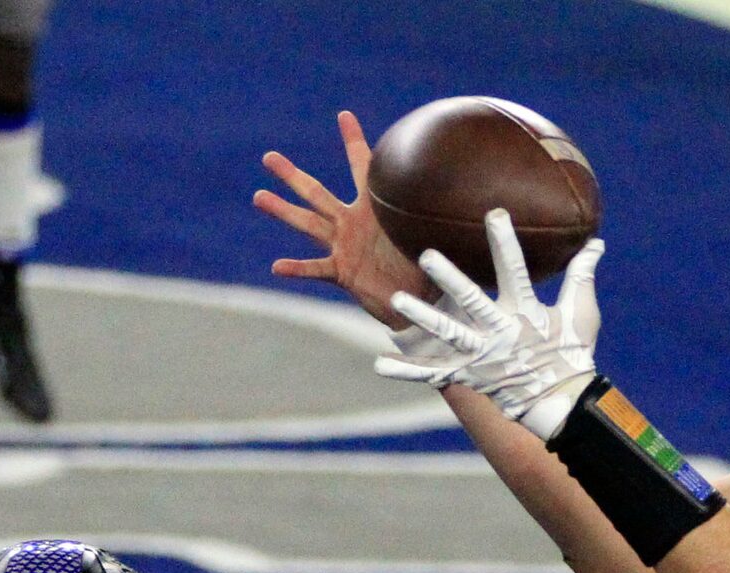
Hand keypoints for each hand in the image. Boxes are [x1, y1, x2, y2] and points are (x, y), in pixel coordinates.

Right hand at [255, 110, 429, 326]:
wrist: (418, 301)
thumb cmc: (423, 265)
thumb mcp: (430, 233)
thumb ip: (437, 214)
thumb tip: (470, 196)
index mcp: (372, 207)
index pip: (361, 167)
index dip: (353, 142)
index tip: (343, 115)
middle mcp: (351, 222)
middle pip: (316, 192)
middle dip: (292, 176)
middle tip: (268, 157)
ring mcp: (343, 245)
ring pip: (308, 224)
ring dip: (283, 211)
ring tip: (258, 196)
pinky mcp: (342, 271)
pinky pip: (316, 268)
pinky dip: (297, 268)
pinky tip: (277, 267)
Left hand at [375, 209, 603, 440]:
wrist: (560, 404)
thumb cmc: (573, 354)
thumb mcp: (581, 314)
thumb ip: (582, 276)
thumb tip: (597, 242)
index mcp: (525, 314)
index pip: (514, 271)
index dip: (505, 243)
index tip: (494, 214)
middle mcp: (499, 334)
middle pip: (471, 302)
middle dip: (450, 279)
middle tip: (427, 255)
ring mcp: (481, 357)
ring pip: (447, 334)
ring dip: (421, 317)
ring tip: (397, 299)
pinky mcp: (468, 377)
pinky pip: (433, 374)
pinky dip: (407, 371)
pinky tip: (380, 364)